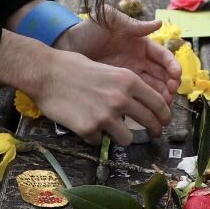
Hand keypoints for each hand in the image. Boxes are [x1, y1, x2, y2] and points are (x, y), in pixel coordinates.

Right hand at [30, 49, 170, 146]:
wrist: (45, 74)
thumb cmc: (72, 67)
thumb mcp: (107, 69)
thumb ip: (125, 86)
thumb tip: (138, 103)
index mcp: (128, 81)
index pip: (158, 103)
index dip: (165, 115)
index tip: (164, 122)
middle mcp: (121, 99)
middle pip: (150, 122)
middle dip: (154, 131)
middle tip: (153, 135)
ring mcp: (105, 116)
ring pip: (127, 138)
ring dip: (120, 136)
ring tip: (108, 127)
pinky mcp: (89, 130)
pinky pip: (100, 142)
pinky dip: (94, 136)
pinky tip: (84, 124)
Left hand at [56, 6, 180, 104]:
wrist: (64, 47)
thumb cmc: (87, 30)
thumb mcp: (110, 21)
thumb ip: (133, 24)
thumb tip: (159, 24)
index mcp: (140, 44)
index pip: (162, 56)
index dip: (172, 65)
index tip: (176, 75)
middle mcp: (139, 60)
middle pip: (161, 75)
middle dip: (169, 84)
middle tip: (170, 95)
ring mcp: (129, 75)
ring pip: (152, 87)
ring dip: (160, 96)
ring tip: (162, 106)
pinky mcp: (118, 87)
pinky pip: (136, 96)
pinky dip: (144, 103)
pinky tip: (147, 111)